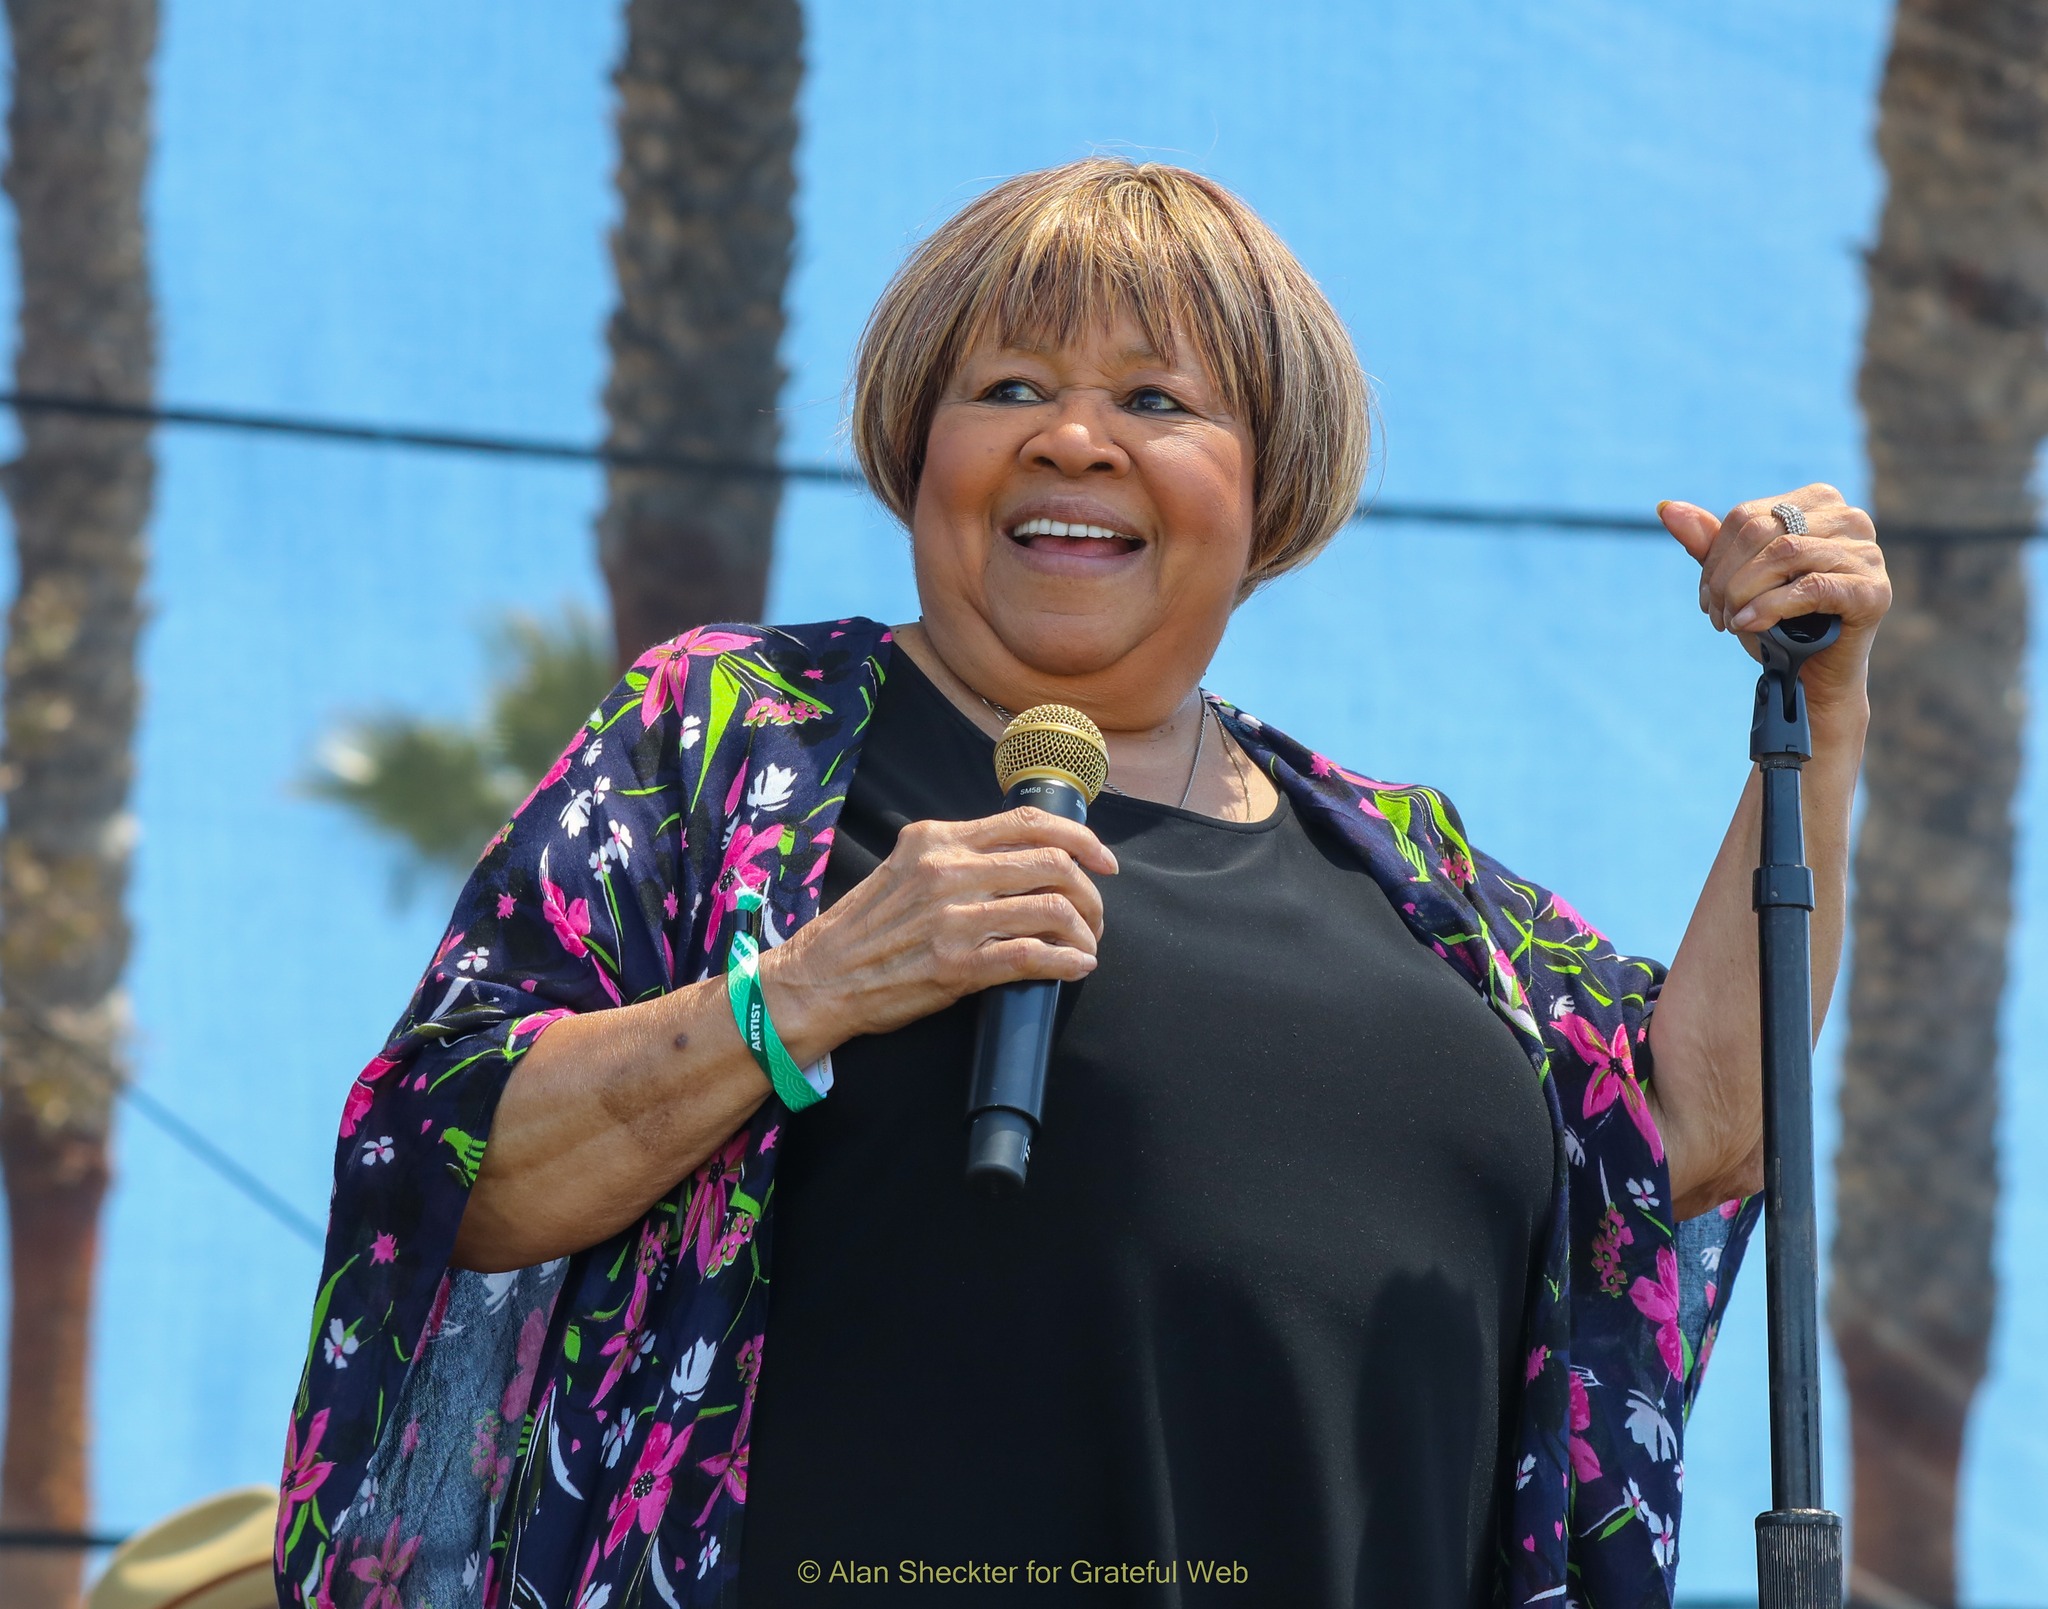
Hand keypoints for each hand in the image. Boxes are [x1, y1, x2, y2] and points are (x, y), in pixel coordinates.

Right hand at [756, 808, 1117, 1064]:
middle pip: (1052, 864)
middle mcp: (948, 871)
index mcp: (938, 840)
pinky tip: (1075, 968)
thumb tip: (1022, 857)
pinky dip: (1066, 962)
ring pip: (1051, 909)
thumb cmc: (864, 928)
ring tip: (1086, 946)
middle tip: (1096, 916)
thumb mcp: (905, 869)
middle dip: (1090, 893)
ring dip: (1085, 932)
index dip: (1081, 838)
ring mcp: (953, 918)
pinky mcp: (956, 965)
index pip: (1029, 822)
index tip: (1104, 861)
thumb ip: (956, 856)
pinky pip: (1032, 956)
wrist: (817, 979)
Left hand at [1658, 484, 1890, 713]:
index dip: (1715, 558)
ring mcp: (1867, 553)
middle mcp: (1849, 519)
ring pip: (1785, 554)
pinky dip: (1770, 607)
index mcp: (1817, 503)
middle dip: (1727, 578)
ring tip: (1731, 622)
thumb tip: (1665, 507)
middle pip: (1763, 531)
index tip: (1707, 598)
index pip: (1747, 515)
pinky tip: (1749, 625)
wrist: (1810, 675)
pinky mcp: (1874, 590)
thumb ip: (1709, 543)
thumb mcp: (1737, 579)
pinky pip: (1811, 586)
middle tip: (1717, 615)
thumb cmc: (1777, 623)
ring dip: (1744, 593)